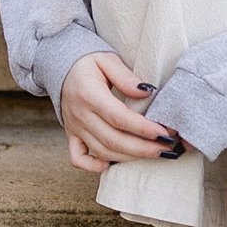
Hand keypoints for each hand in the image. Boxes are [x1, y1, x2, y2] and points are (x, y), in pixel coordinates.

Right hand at [60, 49, 189, 175]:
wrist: (60, 67)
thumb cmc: (87, 63)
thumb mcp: (107, 60)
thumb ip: (126, 77)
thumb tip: (147, 92)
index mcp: (90, 95)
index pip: (119, 118)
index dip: (143, 129)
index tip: (163, 133)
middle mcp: (81, 115)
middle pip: (113, 139)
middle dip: (142, 148)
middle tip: (166, 148)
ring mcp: (75, 128)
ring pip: (102, 151)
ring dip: (129, 157)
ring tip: (153, 154)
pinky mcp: (71, 135)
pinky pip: (78, 158)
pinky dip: (93, 166)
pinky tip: (111, 165)